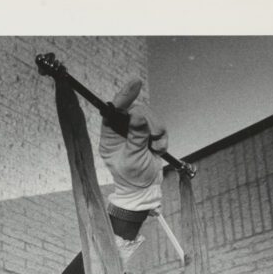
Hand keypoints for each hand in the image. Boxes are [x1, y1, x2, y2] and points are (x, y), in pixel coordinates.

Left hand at [98, 78, 165, 213]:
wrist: (146, 189)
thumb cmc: (132, 178)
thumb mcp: (132, 159)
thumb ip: (136, 137)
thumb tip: (137, 115)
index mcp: (110, 136)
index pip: (113, 111)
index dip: (123, 97)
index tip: (134, 84)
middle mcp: (122, 130)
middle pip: (136, 110)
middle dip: (147, 121)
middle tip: (152, 136)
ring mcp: (136, 131)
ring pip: (149, 116)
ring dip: (156, 131)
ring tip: (155, 148)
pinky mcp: (149, 133)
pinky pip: (159, 126)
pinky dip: (162, 138)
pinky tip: (158, 150)